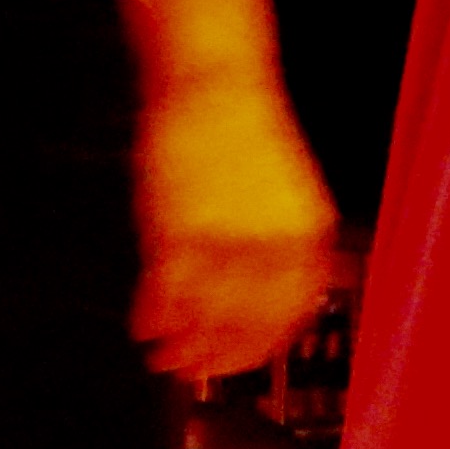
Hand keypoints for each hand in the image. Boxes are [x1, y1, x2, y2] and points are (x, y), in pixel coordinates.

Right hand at [136, 68, 335, 381]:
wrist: (214, 78)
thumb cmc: (240, 134)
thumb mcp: (277, 196)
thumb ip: (271, 250)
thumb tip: (246, 305)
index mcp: (308, 237)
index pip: (290, 316)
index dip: (258, 348)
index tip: (234, 363)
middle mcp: (273, 245)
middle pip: (246, 325)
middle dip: (214, 356)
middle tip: (188, 370)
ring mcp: (227, 239)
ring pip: (205, 318)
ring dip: (181, 346)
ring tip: (160, 358)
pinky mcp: (182, 231)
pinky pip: (167, 293)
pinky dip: (152, 316)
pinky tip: (141, 326)